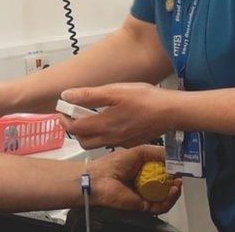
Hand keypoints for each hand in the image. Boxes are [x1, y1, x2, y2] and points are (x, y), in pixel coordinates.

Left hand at [61, 83, 176, 148]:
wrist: (172, 112)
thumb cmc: (145, 99)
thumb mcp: (114, 91)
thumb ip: (88, 95)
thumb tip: (66, 96)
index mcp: (102, 126)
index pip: (74, 128)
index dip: (64, 119)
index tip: (63, 109)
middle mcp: (110, 138)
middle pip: (83, 140)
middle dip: (74, 129)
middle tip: (74, 114)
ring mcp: (121, 142)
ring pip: (96, 143)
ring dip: (88, 132)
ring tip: (90, 115)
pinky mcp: (132, 142)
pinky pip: (111, 142)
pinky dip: (103, 134)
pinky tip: (110, 119)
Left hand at [89, 145, 181, 213]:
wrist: (99, 179)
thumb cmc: (112, 164)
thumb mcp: (139, 151)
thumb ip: (157, 152)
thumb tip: (173, 155)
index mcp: (142, 170)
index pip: (162, 172)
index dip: (172, 170)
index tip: (179, 166)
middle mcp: (144, 183)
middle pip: (166, 186)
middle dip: (175, 182)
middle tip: (179, 177)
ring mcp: (144, 195)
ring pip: (166, 198)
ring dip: (175, 192)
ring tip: (177, 184)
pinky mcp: (143, 205)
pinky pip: (161, 206)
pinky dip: (169, 200)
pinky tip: (172, 191)